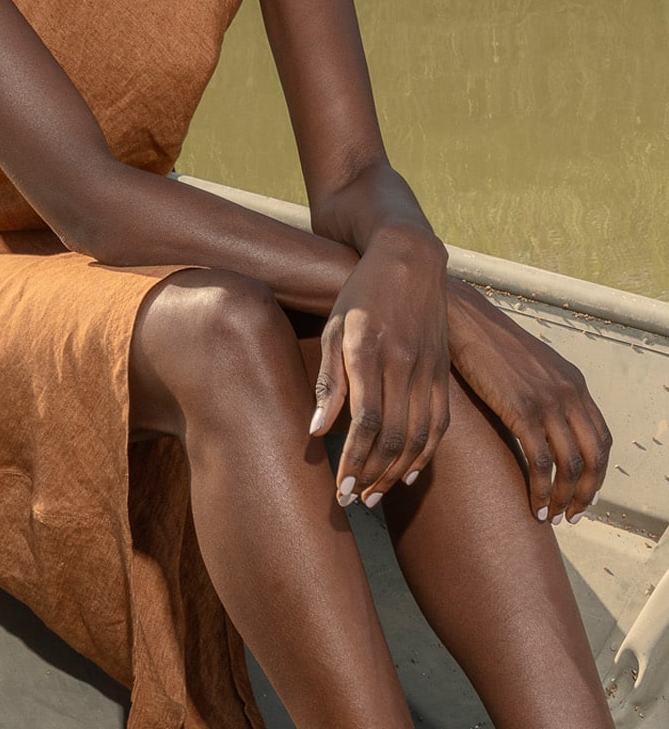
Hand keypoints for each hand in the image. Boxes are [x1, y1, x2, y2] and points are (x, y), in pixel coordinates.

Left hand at [310, 227, 451, 506]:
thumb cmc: (360, 293)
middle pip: (393, 437)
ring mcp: (428, 369)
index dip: (354, 461)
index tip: (340, 490)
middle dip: (373, 476)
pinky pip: (440, 424)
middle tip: (355, 501)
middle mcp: (402, 363)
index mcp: (369, 352)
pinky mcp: (444, 372)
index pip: (365, 422)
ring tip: (376, 495)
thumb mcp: (335, 327)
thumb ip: (329, 381)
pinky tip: (409, 473)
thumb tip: (317, 431)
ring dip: (397, 473)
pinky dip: (426, 454)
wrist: (409, 259)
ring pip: (419, 437)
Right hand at [446, 280, 611, 523]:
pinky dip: (541, 490)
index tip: (584, 495)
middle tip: (571, 513)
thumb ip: (543, 391)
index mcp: (573, 382)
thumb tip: (540, 425)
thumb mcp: (528, 364)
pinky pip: (542, 461)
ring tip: (549, 515)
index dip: (598, 473)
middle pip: (595, 456)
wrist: (461, 318)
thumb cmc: (485, 342)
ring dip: (562, 498)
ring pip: (571, 464)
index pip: (601, 438)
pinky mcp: (522, 408)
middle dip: (586, 493)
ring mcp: (547, 399)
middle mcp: (569, 391)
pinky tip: (532, 504)